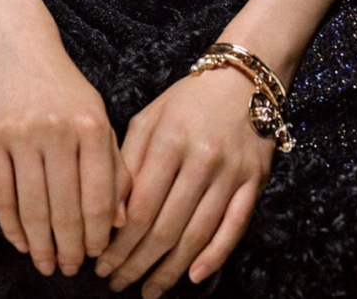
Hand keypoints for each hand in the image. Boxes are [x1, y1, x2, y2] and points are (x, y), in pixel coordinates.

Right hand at [0, 24, 131, 277]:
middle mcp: (59, 131)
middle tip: (67, 271)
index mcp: (92, 126)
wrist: (16, 39)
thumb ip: (112, 163)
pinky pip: (1, 192)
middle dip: (68, 248)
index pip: (98, 198)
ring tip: (44, 263)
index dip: (95, 236)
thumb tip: (120, 220)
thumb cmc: (62, 83)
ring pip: (32, 206)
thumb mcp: (97, 113)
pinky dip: (10, 224)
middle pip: (65, 208)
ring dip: (39, 244)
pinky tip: (19, 240)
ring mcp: (22, 134)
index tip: (93, 258)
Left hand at [94, 67, 273, 296]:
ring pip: (197, 234)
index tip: (102, 264)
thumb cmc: (186, 101)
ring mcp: (230, 172)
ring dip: (170, 270)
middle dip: (138, 263)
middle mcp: (201, 158)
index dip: (119, 243)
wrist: (241, 79)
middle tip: (118, 285)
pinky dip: (215, 256)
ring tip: (149, 290)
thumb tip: (111, 215)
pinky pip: (234, 227)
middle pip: (166, 227)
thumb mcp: (149, 119)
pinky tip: (194, 276)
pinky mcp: (254, 181)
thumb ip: (128, 162)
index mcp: (169, 140)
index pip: (140, 206)